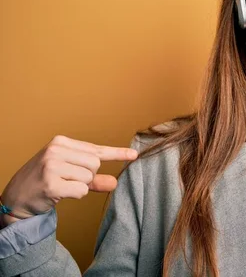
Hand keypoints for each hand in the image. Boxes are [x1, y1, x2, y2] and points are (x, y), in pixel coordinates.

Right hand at [1, 135, 136, 225]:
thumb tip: (114, 183)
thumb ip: (93, 178)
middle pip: (95, 164)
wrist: (14, 200)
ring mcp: (52, 166)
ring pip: (89, 177)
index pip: (96, 149)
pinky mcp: (51, 183)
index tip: (134, 155)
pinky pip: (81, 190)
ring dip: (80, 187)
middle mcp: (56, 150)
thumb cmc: (43, 183)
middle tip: (68, 180)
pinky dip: (75, 195)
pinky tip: (58, 193)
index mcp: (60, 142)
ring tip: (61, 186)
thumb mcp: (68, 174)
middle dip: (88, 176)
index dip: (117, 154)